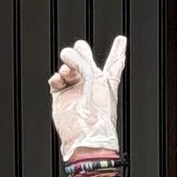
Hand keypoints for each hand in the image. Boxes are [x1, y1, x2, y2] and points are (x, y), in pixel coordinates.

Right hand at [49, 33, 127, 160]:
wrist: (85, 135)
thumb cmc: (98, 112)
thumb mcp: (94, 77)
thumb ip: (81, 60)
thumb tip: (67, 52)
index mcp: (106, 81)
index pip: (114, 62)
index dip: (118, 50)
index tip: (121, 40)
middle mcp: (91, 84)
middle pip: (85, 60)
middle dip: (81, 53)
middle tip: (79, 48)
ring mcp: (75, 90)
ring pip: (68, 67)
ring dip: (67, 66)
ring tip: (67, 72)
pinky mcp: (61, 97)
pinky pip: (56, 80)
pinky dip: (56, 77)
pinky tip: (59, 80)